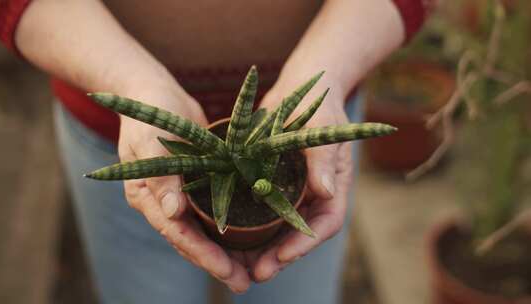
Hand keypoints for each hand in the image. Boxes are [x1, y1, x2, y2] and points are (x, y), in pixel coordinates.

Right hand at [117, 80, 250, 292]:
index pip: (177, 233)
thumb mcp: (151, 140)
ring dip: (223, 252)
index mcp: (148, 196)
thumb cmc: (151, 113)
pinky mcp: (195, 184)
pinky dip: (225, 228)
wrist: (154, 93)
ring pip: (202, 231)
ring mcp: (178, 195)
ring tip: (248, 272)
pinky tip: (246, 238)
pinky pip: (210, 212)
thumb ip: (161, 177)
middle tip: (244, 283)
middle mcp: (162, 202)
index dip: (202, 254)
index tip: (227, 270)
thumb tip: (173, 214)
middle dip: (216, 263)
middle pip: (190, 240)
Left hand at [246, 75, 354, 281]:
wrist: (301, 91)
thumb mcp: (322, 129)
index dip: (305, 243)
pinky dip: (250, 227)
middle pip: (300, 234)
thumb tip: (325, 190)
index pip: (325, 224)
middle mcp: (314, 195)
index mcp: (333, 186)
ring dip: (262, 249)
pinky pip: (263, 212)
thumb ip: (324, 158)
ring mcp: (294, 192)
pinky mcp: (273, 185)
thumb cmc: (318, 108)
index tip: (282, 255)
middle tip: (257, 273)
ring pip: (280, 229)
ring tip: (239, 266)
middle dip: (280, 256)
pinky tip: (229, 237)